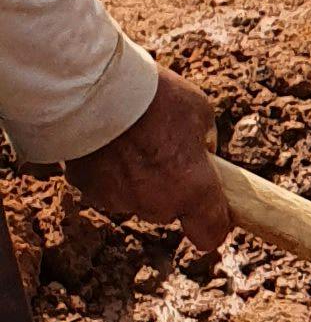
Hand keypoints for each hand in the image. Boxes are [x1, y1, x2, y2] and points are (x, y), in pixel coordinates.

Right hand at [65, 67, 227, 256]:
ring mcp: (119, 199)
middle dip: (169, 188)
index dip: (212, 224)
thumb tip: (202, 152)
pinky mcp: (87, 188)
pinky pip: (104, 185)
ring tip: (131, 140)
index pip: (210, 235)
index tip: (211, 210)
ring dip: (135, 179)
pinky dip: (106, 170)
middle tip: (163, 151)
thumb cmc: (155, 96)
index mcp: (194, 189)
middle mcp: (157, 203)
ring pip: (134, 198)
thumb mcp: (200, 112)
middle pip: (168, 210)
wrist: (96, 87)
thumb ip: (204, 142)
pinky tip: (106, 142)